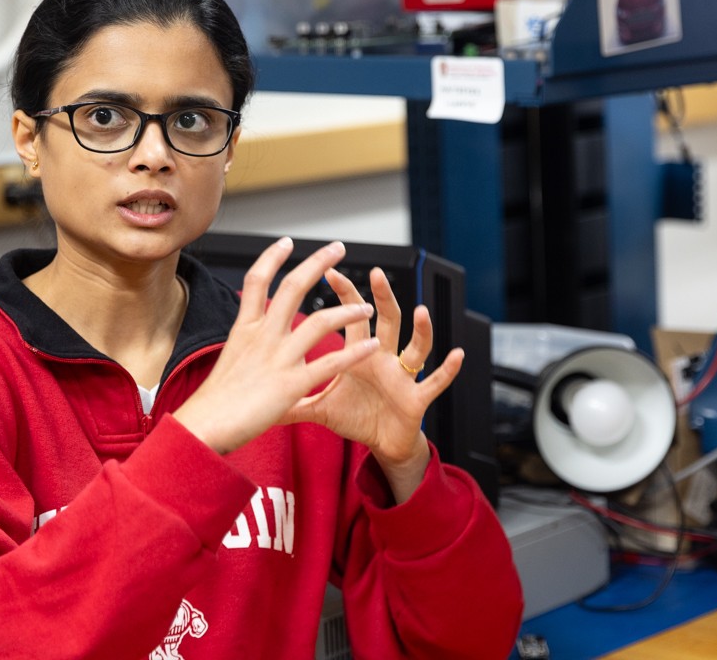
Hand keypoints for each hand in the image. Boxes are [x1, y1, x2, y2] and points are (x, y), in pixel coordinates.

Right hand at [172, 238, 378, 453]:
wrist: (203, 428)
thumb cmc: (213, 402)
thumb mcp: (228, 360)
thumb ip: (247, 345)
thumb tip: (252, 337)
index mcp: (244, 329)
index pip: (257, 280)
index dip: (272, 257)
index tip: (288, 241)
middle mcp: (262, 337)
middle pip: (293, 287)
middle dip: (318, 263)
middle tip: (338, 247)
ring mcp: (277, 358)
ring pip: (319, 322)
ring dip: (347, 311)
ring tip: (365, 307)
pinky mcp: (291, 385)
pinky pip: (330, 363)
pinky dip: (354, 353)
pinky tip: (370, 346)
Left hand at [284, 265, 463, 501]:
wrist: (381, 445)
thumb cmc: (356, 417)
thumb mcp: (319, 407)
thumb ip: (292, 398)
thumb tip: (258, 396)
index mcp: (359, 355)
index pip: (350, 317)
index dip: (343, 294)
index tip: (329, 271)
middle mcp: (383, 358)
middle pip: (385, 320)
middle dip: (381, 297)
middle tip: (376, 273)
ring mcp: (402, 375)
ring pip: (415, 345)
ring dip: (420, 328)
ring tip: (420, 310)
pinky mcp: (417, 397)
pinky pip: (435, 381)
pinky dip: (447, 369)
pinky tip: (458, 355)